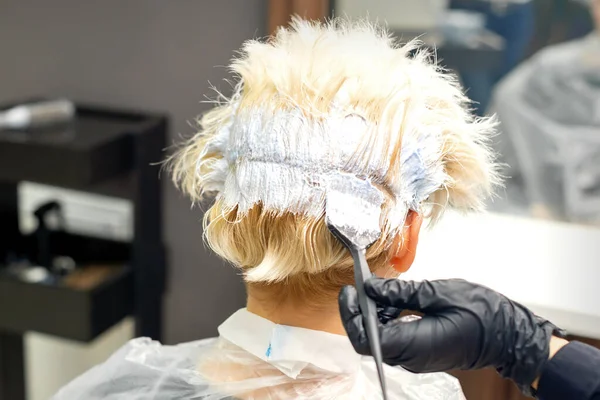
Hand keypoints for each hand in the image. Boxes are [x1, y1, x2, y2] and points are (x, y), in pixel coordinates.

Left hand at [339, 278, 565, 395]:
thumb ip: (401, 293)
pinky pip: (394, 338)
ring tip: (386, 290)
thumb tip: (371, 287)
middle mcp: (410, 358)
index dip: (350, 315)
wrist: (510, 336)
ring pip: (380, 338)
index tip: (348, 291)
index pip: (365, 339)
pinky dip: (389, 319)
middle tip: (363, 285)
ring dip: (375, 314)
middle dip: (360, 311)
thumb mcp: (438, 293)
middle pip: (368, 340)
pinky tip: (399, 301)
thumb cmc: (481, 313)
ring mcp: (415, 358)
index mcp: (413, 344)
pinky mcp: (420, 353)